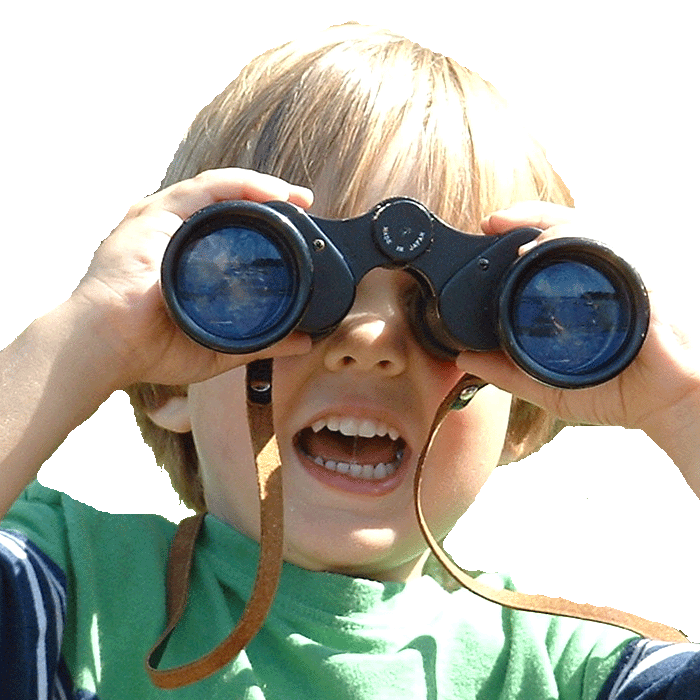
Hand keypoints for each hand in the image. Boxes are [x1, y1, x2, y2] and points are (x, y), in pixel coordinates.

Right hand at [71, 168, 313, 388]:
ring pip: (220, 188)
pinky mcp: (156, 213)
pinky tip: (271, 191)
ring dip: (262, 186)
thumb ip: (261, 342)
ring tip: (295, 195)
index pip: (229, 225)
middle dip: (269, 199)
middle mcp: (173, 231)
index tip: (301, 228)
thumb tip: (304, 342)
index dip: (266, 220)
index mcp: (183, 255)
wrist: (105, 346)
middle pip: (227, 203)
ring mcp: (163, 218)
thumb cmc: (148, 349)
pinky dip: (243, 185)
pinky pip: (208, 187)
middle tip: (305, 205)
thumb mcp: (218, 346)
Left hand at [456, 202, 699, 435]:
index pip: (554, 248)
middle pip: (569, 227)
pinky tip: (549, 244)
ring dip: (547, 225)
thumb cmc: (620, 391)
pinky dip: (577, 243)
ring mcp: (627, 275)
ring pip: (589, 230)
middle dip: (528, 215)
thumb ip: (508, 373)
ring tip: (511, 230)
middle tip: (492, 221)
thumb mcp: (550, 385)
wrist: (668, 406)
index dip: (522, 230)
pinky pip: (611, 251)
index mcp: (585, 292)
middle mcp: (607, 276)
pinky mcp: (644, 283)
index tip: (489, 228)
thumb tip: (465, 359)